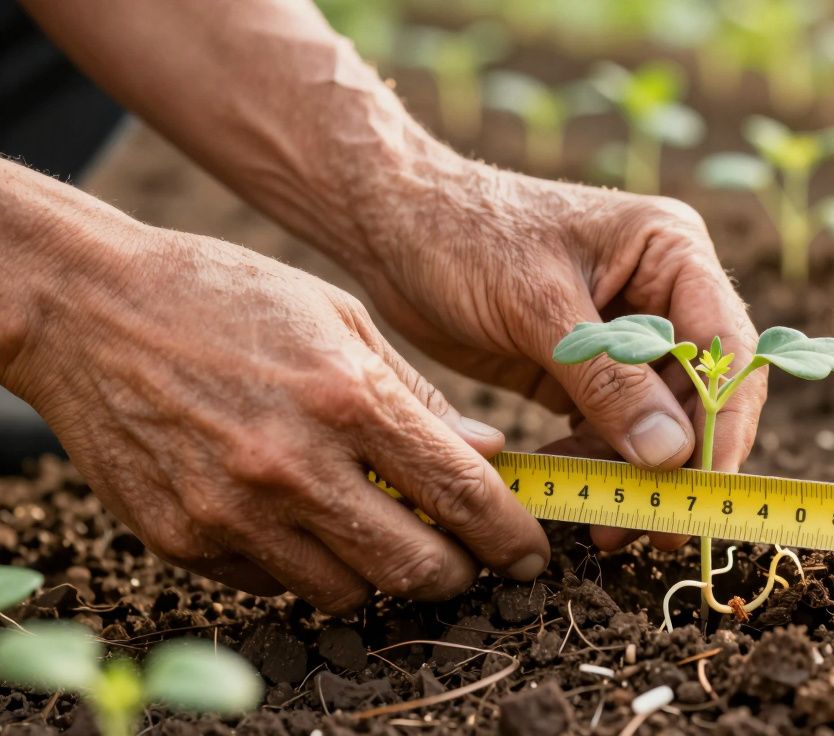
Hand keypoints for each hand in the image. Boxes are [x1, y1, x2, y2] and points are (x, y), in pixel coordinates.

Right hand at [6, 210, 548, 614]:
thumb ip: (416, 394)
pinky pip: (272, 585)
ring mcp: (233, 512)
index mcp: (347, 397)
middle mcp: (294, 465)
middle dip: (458, 572)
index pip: (460, 492)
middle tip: (468, 560)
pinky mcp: (183, 541)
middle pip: (414, 565)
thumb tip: (487, 452)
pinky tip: (301, 521)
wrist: (89, 306)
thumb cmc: (226, 298)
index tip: (530, 552)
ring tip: (381, 533)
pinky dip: (304, 566)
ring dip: (381, 575)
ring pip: (347, 593)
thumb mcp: (339, 317)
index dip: (510, 534)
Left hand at [356, 160, 767, 550]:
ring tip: (606, 523)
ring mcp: (627, 334)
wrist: (393, 227)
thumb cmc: (465, 236)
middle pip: (701, 394)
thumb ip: (607, 378)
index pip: (726, 349)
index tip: (702, 488)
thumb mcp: (538, 305)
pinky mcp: (588, 367)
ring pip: (660, 420)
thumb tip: (671, 454)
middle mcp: (664, 293)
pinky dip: (598, 460)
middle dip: (679, 463)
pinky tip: (570, 483)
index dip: (724, 423)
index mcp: (672, 253)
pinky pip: (613, 426)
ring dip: (637, 473)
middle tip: (655, 526)